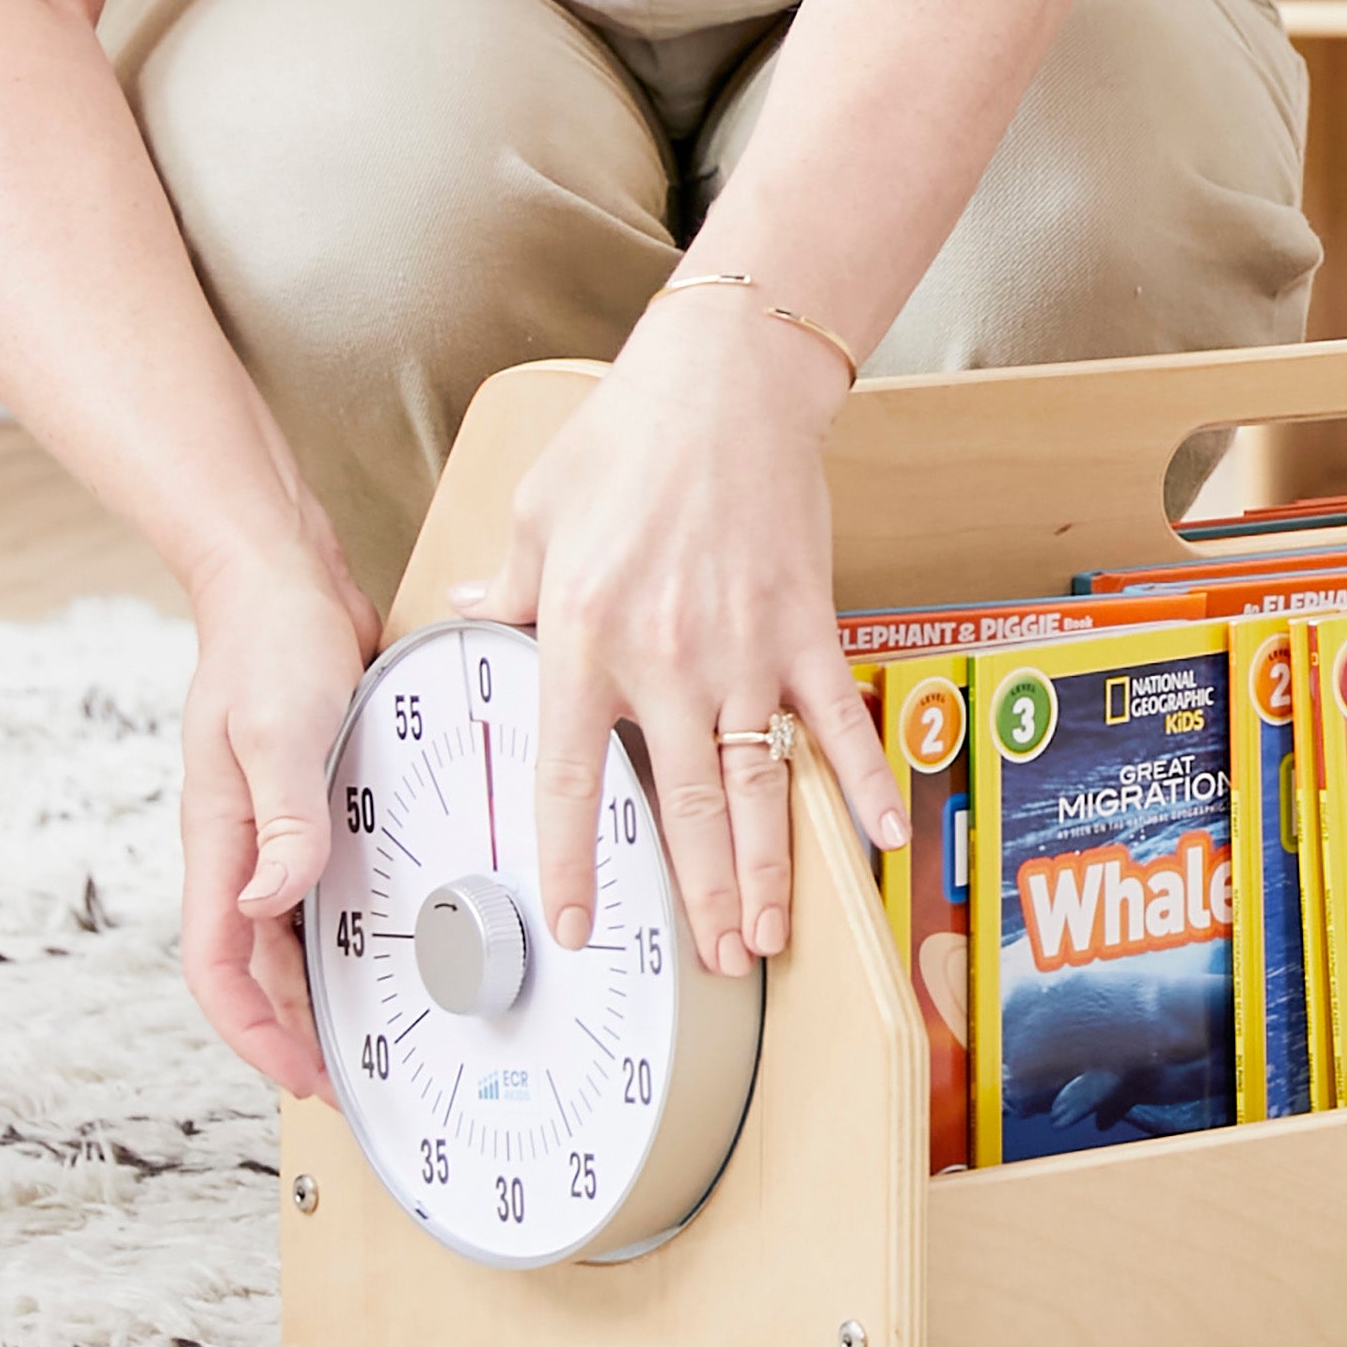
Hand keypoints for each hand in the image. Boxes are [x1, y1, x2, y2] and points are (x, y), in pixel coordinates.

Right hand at [177, 531, 377, 1101]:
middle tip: (349, 1074)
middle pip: (256, 963)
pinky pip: (323, 877)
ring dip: (322, 979)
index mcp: (218, 838)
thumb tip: (269, 902)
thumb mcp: (280, 729)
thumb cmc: (269, 642)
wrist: (281, 574)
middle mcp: (240, 842)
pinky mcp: (314, 795)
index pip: (217, 965)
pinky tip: (393, 931)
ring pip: (290, 927)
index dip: (251, 1032)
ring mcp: (275, 820)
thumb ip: (283, 818)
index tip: (299, 1074)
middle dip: (291, 1027)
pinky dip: (349, 916)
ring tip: (374, 1024)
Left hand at [452, 306, 905, 980]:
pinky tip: (878, 837)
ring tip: (767, 938)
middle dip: (697, 896)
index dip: (570, 864)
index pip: (567, 781)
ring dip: (767, 870)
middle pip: (684, 808)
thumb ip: (506, 586)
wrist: (728, 384)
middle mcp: (667, 663)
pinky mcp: (807, 628)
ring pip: (758, 785)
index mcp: (582, 641)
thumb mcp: (538, 513)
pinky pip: (838, 720)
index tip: (577, 923)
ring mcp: (747, 651)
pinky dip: (863, 780)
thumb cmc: (626, 440)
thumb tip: (468, 618)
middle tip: (708, 962)